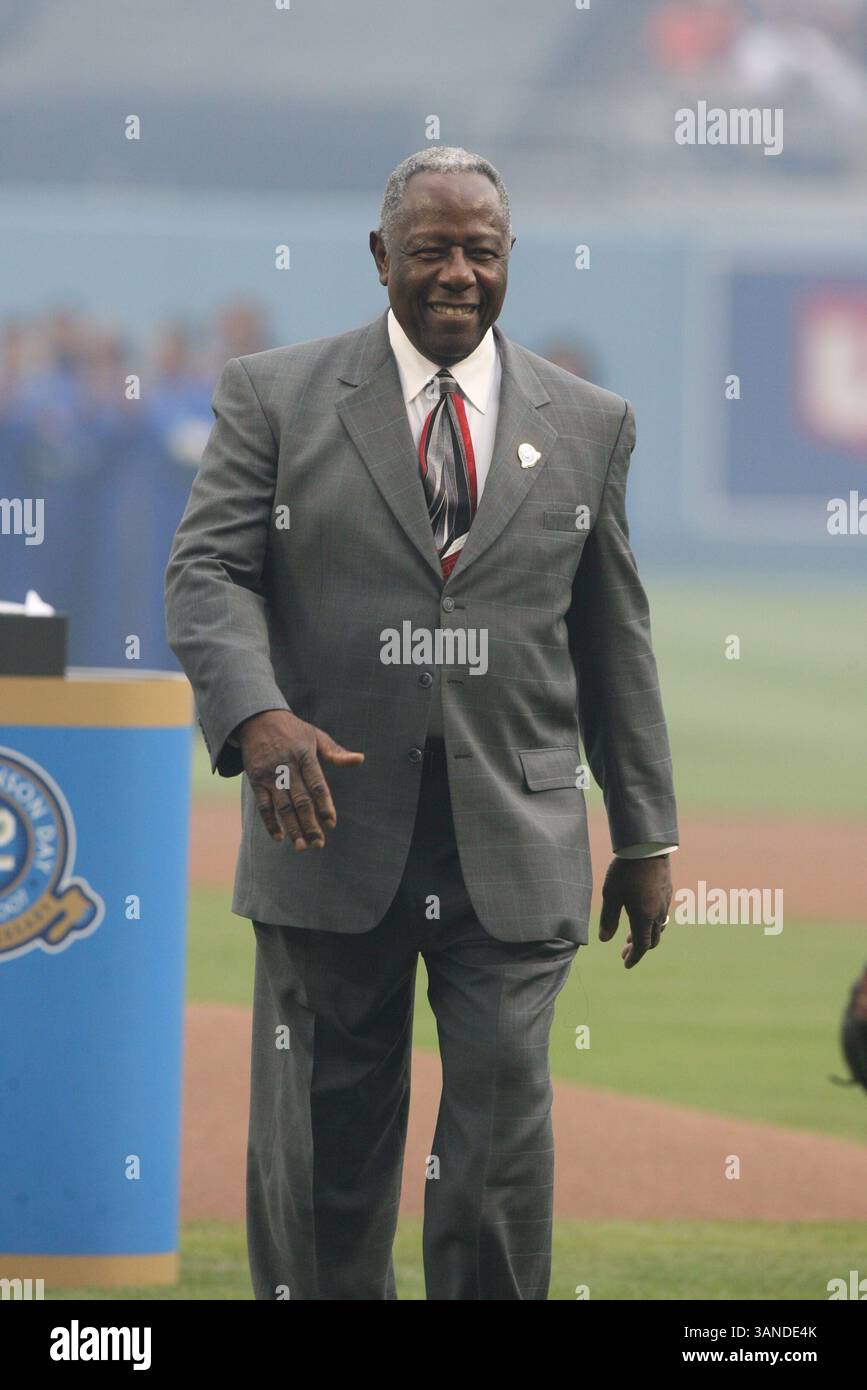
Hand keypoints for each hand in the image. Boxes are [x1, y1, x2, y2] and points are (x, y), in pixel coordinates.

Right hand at [235, 709, 363, 849]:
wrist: (257, 718)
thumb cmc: (293, 730)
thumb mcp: (316, 736)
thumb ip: (336, 753)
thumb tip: (360, 759)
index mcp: (305, 756)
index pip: (317, 785)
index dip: (325, 805)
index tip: (331, 824)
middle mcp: (287, 766)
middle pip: (300, 800)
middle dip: (310, 824)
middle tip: (319, 844)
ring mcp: (270, 774)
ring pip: (282, 806)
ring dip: (292, 828)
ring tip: (302, 846)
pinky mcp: (256, 780)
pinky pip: (263, 805)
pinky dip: (269, 822)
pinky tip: (278, 837)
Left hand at [598, 855, 671, 969]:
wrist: (648, 846)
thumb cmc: (626, 871)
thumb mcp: (611, 895)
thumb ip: (608, 919)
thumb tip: (604, 940)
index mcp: (645, 917)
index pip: (641, 946)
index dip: (633, 957)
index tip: (625, 964)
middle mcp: (658, 913)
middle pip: (652, 940)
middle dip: (638, 948)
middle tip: (624, 951)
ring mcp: (665, 902)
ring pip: (659, 928)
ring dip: (646, 935)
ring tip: (631, 935)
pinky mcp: (667, 891)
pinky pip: (662, 915)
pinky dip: (652, 922)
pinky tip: (643, 915)